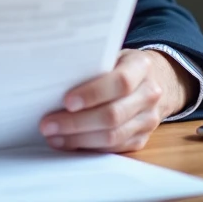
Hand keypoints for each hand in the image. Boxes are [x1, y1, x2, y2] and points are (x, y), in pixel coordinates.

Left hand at [39, 49, 190, 153]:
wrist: (154, 80)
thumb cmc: (121, 65)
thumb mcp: (111, 55)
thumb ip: (91, 65)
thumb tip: (54, 79)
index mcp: (141, 66)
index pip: (120, 82)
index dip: (93, 93)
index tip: (67, 101)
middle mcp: (149, 94)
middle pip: (113, 114)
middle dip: (76, 122)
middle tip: (48, 124)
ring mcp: (148, 119)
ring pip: (112, 136)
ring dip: (78, 139)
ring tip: (53, 136)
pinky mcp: (142, 138)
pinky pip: (113, 148)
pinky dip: (88, 147)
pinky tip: (68, 142)